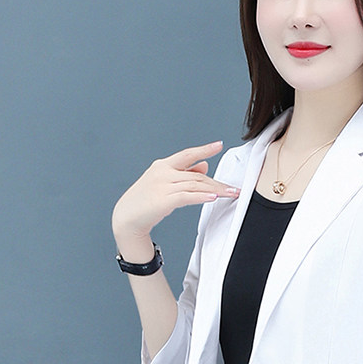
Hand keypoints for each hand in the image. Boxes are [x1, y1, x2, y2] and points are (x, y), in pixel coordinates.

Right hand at [111, 140, 239, 246]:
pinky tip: (213, 198)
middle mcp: (163, 172)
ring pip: (195, 185)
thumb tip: (205, 166)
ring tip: (231, 194)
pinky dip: (201, 197)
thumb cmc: (146, 201)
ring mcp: (162, 186)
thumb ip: (184, 174)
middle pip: (197, 175)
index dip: (204, 149)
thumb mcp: (164, 184)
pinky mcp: (163, 200)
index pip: (187, 155)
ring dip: (216, 191)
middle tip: (235, 189)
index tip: (219, 145)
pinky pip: (187, 197)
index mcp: (163, 165)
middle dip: (218, 183)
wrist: (127, 218)